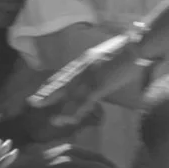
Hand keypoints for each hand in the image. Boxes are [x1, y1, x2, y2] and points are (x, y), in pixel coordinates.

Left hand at [25, 31, 147, 134]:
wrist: (135, 46)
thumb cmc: (124, 50)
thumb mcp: (104, 56)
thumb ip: (97, 65)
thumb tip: (96, 71)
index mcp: (83, 62)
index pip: (64, 75)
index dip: (52, 85)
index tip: (41, 92)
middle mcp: (81, 69)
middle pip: (61, 85)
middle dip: (48, 95)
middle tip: (33, 103)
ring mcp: (89, 78)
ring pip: (72, 98)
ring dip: (64, 111)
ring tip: (54, 121)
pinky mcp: (98, 86)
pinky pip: (85, 103)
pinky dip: (78, 112)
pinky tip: (71, 120)